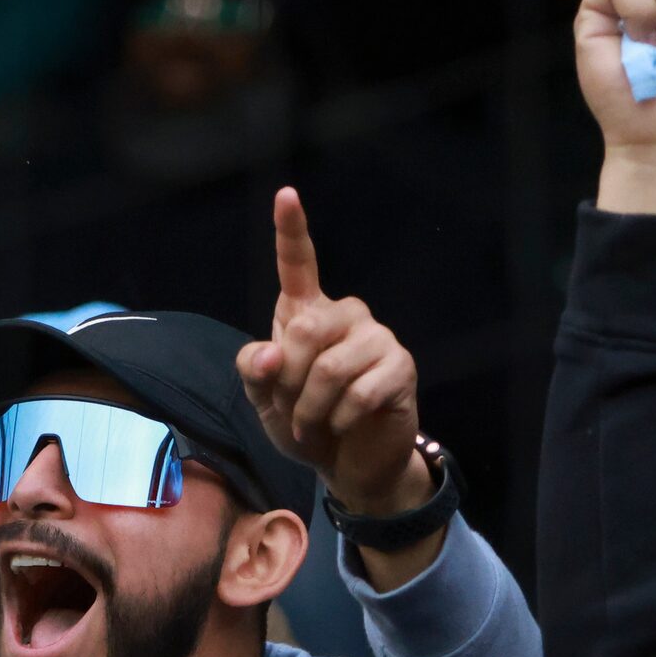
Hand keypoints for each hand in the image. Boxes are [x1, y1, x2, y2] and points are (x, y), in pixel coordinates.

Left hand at [237, 187, 430, 521]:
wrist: (348, 463)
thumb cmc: (304, 421)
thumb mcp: (264, 400)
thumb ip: (255, 371)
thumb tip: (272, 353)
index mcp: (308, 311)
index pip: (298, 264)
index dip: (291, 229)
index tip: (286, 193)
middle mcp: (346, 315)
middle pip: (304, 330)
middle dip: (287, 381)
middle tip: (291, 410)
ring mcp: (377, 338)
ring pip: (329, 368)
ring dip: (311, 409)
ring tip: (313, 426)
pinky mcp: (400, 367)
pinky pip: (358, 393)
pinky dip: (339, 420)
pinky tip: (343, 425)